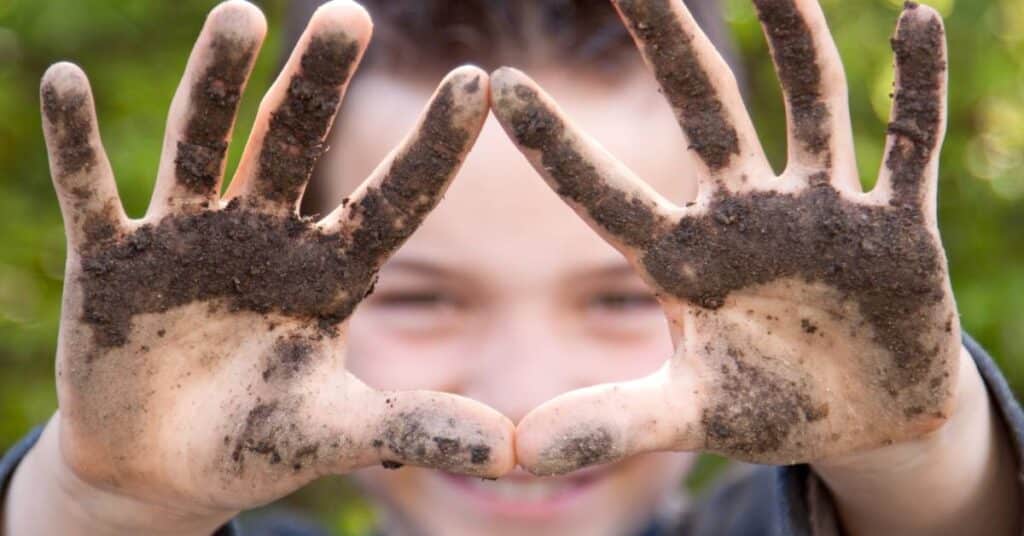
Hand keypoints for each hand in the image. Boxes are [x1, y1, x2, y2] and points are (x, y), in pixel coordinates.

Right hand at [27, 0, 511, 529]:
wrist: (163, 468)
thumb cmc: (260, 440)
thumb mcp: (338, 431)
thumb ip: (414, 427)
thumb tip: (510, 453)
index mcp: (331, 270)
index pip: (392, 198)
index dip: (433, 146)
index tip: (478, 81)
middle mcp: (266, 234)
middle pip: (295, 142)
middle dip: (317, 82)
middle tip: (349, 15)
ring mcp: (189, 237)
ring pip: (203, 144)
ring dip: (215, 84)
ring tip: (240, 15)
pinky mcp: (113, 260)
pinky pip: (91, 192)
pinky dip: (77, 144)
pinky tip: (64, 84)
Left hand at [493, 0, 957, 473]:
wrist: (866, 419)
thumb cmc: (768, 406)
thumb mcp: (688, 417)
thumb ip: (611, 422)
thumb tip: (516, 454)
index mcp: (684, 261)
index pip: (605, 194)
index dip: (556, 146)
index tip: (500, 86)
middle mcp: (745, 216)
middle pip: (701, 110)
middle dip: (670, 43)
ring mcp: (821, 211)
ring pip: (807, 102)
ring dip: (796, 38)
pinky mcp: (894, 224)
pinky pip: (908, 143)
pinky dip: (919, 88)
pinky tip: (919, 18)